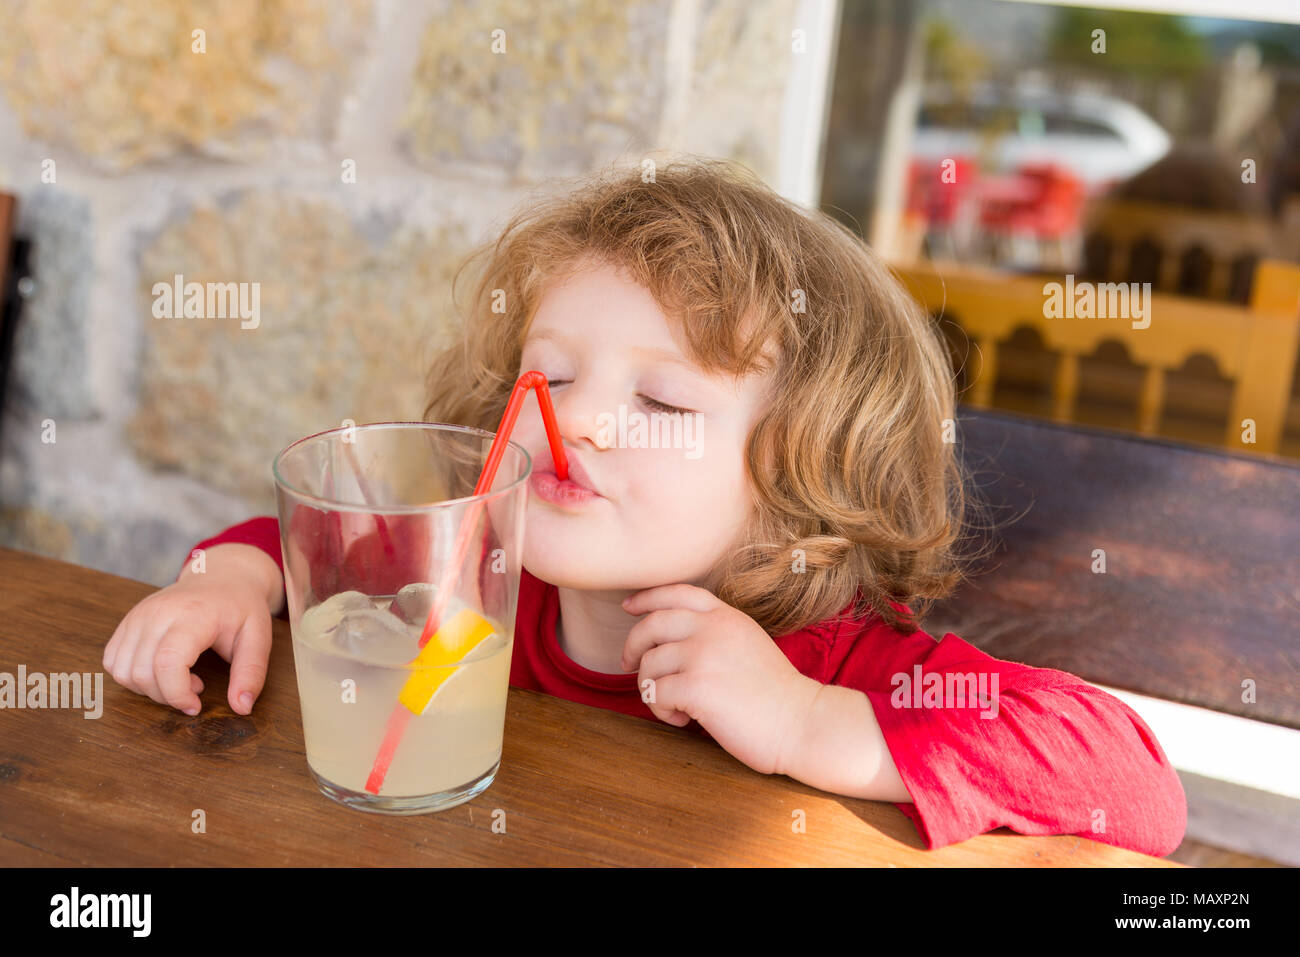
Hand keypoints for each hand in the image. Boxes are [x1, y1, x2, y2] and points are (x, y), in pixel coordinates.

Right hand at [103, 571, 272, 716]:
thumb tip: (242, 708)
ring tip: (179, 677)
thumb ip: (251, 673)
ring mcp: (138, 615)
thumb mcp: (258, 638)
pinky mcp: (127, 621)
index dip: (177, 694)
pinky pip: (112, 661)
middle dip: (166, 695)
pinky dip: (132, 676)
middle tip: (196, 688)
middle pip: (141, 672)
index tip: (196, 705)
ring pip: (122, 670)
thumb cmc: (240, 607)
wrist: (222, 576)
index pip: (167, 662)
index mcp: (192, 615)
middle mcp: (157, 613)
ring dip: (148, 688)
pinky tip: (160, 669)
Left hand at [621, 584, 821, 775]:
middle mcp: (712, 629)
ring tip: (676, 706)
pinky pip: (655, 694)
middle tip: (629, 667)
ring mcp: (703, 656)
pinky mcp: (696, 687)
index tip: (629, 607)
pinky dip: (662, 710)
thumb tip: (667, 641)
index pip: (675, 593)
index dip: (646, 598)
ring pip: (648, 665)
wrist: (801, 722)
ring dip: (651, 689)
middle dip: (632, 647)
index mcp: (725, 616)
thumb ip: (715, 632)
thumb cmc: (774, 694)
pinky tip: (683, 719)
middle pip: (650, 625)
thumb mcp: (746, 643)